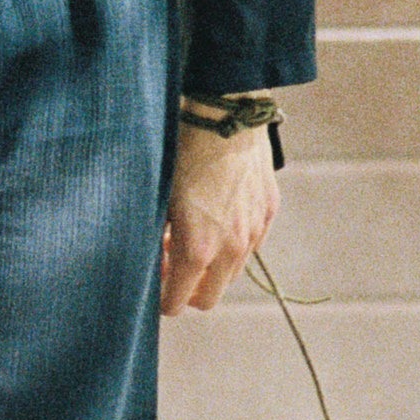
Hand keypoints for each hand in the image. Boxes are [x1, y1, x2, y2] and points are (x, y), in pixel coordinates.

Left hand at [160, 118, 278, 316]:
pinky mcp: (268, 210)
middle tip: (168, 260)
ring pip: (231, 272)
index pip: (178, 303)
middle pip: (209, 298)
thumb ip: (155, 241)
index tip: (151, 281)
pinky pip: (250, 243)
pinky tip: (214, 215)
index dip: (161, 299)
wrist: (221, 116)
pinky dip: (231, 241)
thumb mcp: (157, 202)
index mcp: (198, 251)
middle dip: (186, 288)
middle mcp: (231, 248)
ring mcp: (254, 230)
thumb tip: (153, 261)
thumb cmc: (179, 155)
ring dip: (210, 265)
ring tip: (189, 233)